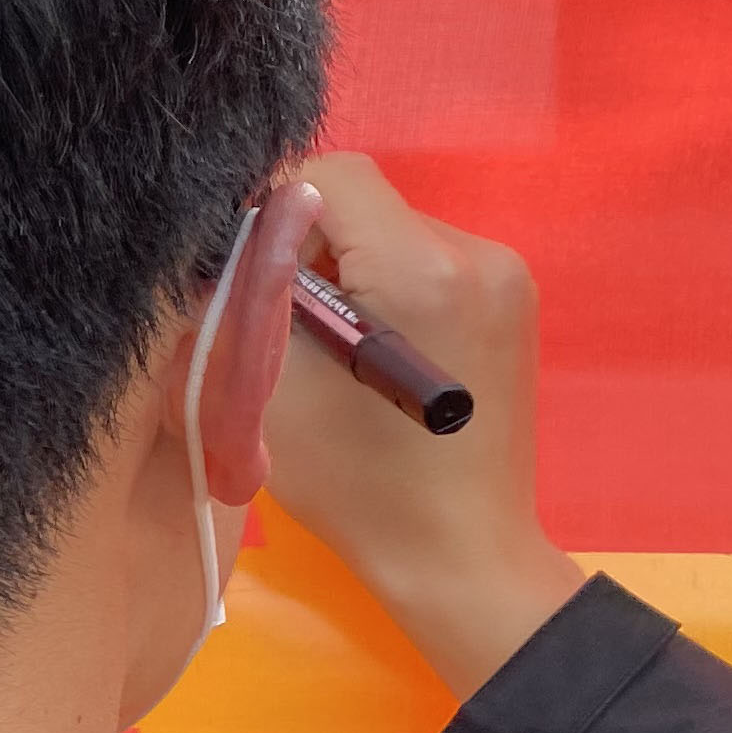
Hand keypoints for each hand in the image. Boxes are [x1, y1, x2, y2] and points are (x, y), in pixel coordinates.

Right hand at [262, 152, 586, 697]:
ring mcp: (504, 277)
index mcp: (422, 267)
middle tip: (279, 325)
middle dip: (308, 249)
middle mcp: (477, 252)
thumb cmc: (359, 486)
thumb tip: (220, 246)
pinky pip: (425, 263)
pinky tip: (371, 357)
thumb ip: (242, 299)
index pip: (329, 175)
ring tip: (328, 351)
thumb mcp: (269, 390)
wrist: (460, 557)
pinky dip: (384, 292)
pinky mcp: (511, 303)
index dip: (270, 209)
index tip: (243, 271)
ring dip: (345, 272)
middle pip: (362, 205)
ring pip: (391, 233)